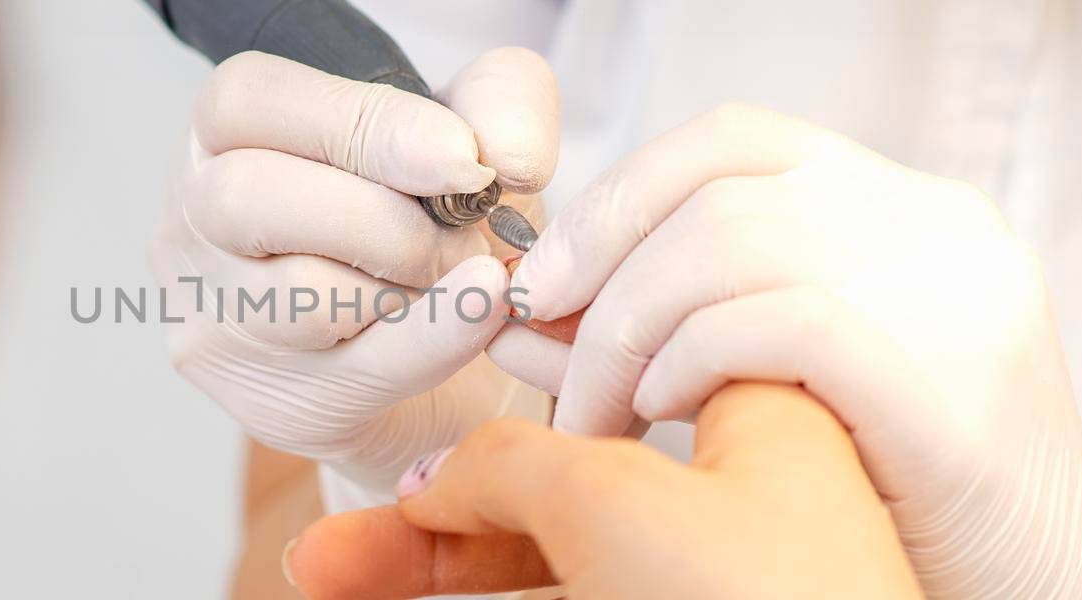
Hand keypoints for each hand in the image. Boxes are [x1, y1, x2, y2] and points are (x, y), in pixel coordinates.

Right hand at [150, 48, 559, 501]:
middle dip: (382, 218)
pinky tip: (486, 310)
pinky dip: (439, 335)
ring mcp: (217, 322)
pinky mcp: (270, 404)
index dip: (358, 125)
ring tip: (460, 277)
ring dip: (411, 284)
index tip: (460, 158)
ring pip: (301, 295)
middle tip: (462, 234)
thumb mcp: (474, 139)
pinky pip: (359, 369)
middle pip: (248, 199)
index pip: (247, 104)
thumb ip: (501, 106)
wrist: (457, 356)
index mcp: (222, 135)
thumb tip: (504, 156)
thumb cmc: (437, 224)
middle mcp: (192, 224)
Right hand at [285, 383, 923, 599]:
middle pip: (545, 496)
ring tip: (329, 584)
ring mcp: (705, 593)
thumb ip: (509, 462)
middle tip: (326, 557)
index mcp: (755, 429)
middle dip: (421, 526)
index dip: (502, 388)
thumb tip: (438, 477)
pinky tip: (413, 598)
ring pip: (544, 574)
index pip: (609, 378)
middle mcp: (735, 515)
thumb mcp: (615, 499)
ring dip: (434, 577)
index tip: (421, 396)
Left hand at [495, 104, 1081, 596]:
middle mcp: (929, 221)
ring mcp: (946, 284)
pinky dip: (688, 361)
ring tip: (600, 412)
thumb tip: (522, 318)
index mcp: (896, 206)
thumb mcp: (761, 384)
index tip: (544, 277)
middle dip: (598, 275)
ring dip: (625, 333)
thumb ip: (654, 336)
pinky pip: (771, 321)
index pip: (728, 143)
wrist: (1022, 584)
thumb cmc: (887, 490)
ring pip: (725, 245)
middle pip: (710, 193)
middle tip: (543, 355)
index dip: (617, 197)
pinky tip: (665, 414)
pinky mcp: (943, 366)